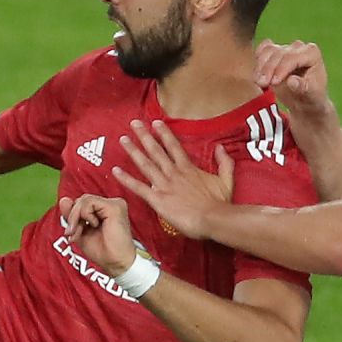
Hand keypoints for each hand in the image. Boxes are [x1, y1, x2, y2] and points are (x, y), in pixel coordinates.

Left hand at [58, 193, 135, 273]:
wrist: (115, 263)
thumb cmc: (103, 251)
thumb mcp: (80, 232)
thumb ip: (72, 216)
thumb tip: (63, 200)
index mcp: (103, 211)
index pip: (81, 204)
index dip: (72, 216)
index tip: (71, 234)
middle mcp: (110, 206)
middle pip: (81, 200)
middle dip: (72, 217)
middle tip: (73, 234)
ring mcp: (113, 204)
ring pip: (84, 200)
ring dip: (76, 217)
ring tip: (80, 232)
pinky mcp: (114, 206)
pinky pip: (89, 202)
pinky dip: (85, 215)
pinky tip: (94, 225)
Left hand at [113, 120, 232, 239]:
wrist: (213, 219)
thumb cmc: (219, 203)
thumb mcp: (226, 180)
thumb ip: (224, 162)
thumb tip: (221, 148)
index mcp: (188, 168)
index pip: (173, 146)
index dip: (164, 133)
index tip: (155, 122)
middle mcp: (174, 173)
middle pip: (156, 150)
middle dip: (144, 136)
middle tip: (134, 123)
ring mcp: (164, 186)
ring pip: (145, 164)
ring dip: (133, 151)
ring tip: (123, 140)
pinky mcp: (158, 200)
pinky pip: (139, 188)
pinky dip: (126, 180)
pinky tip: (115, 171)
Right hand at [255, 39, 331, 119]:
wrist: (304, 101)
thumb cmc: (311, 97)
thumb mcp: (311, 95)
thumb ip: (302, 87)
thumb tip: (291, 81)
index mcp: (312, 53)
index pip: (292, 57)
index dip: (281, 69)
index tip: (274, 83)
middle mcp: (299, 47)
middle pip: (278, 53)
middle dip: (268, 68)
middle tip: (262, 84)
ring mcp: (286, 48)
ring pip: (268, 50)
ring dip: (260, 66)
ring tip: (258, 82)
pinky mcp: (275, 52)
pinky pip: (263, 49)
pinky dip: (258, 60)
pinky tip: (257, 75)